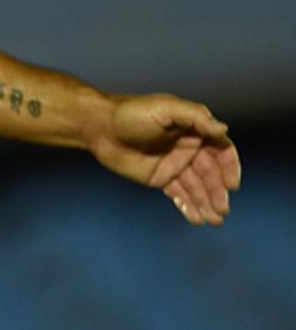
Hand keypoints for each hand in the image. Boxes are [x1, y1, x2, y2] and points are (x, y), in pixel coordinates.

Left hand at [88, 95, 239, 224]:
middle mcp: (187, 149)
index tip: (232, 185)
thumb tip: (223, 128)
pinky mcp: (159, 178)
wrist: (98, 128)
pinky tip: (196, 218)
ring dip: (207, 203)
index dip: (230, 167)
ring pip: (196, 187)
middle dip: (218, 192)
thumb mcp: (165, 109)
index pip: (221, 150)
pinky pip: (179, 194)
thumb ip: (195, 117)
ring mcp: (173, 165)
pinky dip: (189, 206)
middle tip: (222, 210)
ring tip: (214, 220)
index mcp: (194, 131)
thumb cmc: (131, 113)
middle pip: (211, 174)